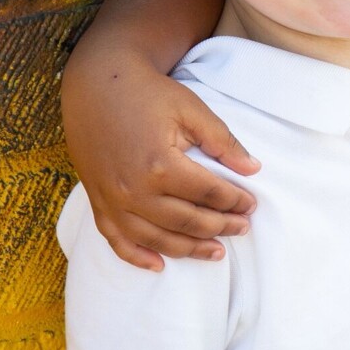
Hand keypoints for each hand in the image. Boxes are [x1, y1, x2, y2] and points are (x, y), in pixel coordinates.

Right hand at [62, 53, 259, 271]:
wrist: (96, 84)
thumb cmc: (148, 94)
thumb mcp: (192, 109)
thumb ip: (223, 141)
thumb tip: (253, 170)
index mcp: (161, 164)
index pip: (209, 193)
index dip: (235, 201)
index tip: (251, 205)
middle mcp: (135, 190)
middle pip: (186, 221)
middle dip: (220, 227)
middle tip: (242, 228)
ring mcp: (112, 200)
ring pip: (156, 238)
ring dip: (189, 249)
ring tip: (216, 252)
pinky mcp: (97, 202)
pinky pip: (116, 239)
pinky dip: (137, 256)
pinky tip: (159, 265)